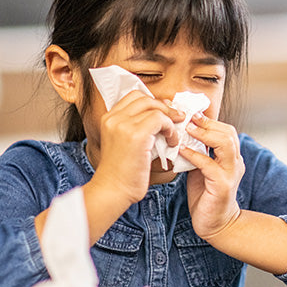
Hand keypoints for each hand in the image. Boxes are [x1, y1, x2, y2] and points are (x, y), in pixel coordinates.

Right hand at [92, 90, 181, 204]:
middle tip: (177, 119)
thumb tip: (163, 113)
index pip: (134, 96)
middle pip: (145, 97)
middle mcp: (113, 118)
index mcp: (109, 118)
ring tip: (173, 134)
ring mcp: (123, 125)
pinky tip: (172, 142)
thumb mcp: (125, 143)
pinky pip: (160, 119)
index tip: (165, 114)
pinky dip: (170, 129)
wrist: (113, 190)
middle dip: (164, 107)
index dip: (153, 102)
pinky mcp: (135, 135)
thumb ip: (137, 126)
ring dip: (169, 118)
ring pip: (154, 107)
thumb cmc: (123, 172)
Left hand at [180, 112, 244, 239]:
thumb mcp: (201, 168)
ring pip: (225, 144)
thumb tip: (180, 134)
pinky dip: (195, 155)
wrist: (215, 224)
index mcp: (231, 157)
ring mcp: (231, 174)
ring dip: (204, 134)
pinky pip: (209, 165)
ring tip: (187, 129)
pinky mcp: (222, 186)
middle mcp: (235, 163)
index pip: (226, 130)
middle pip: (228, 133)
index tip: (191, 113)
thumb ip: (197, 152)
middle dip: (207, 123)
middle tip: (188, 117)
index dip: (210, 120)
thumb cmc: (206, 196)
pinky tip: (182, 150)